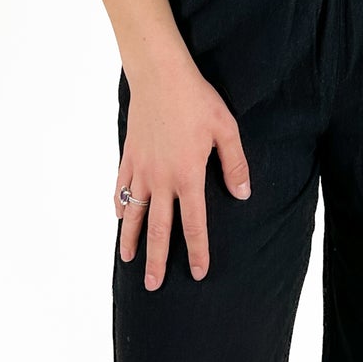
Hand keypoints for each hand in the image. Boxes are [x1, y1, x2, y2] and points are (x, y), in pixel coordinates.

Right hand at [114, 62, 252, 290]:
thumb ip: (234, 165)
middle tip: (154, 285)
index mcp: (188, 177)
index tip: (198, 273)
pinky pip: (122, 186)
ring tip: (127, 261)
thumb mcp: (226, 130)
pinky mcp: (129, 156)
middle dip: (156, 260)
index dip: (197, 251)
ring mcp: (142, 169)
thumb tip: (243, 196)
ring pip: (133, 213)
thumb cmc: (197, 101)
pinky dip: (120, 204)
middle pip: (158, 229)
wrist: (160, 76)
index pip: (194, 225)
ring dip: (130, 239)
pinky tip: (119, 216)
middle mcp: (162, 180)